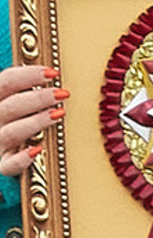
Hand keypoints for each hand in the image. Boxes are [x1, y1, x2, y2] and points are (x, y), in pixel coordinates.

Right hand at [0, 64, 66, 180]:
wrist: (13, 151)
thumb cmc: (22, 119)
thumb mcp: (22, 102)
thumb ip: (29, 90)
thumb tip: (54, 74)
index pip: (4, 81)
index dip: (28, 75)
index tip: (53, 73)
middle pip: (9, 106)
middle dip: (37, 98)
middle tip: (62, 93)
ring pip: (11, 133)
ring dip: (36, 122)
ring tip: (59, 114)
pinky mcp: (4, 164)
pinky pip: (9, 165)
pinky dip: (23, 159)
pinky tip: (38, 150)